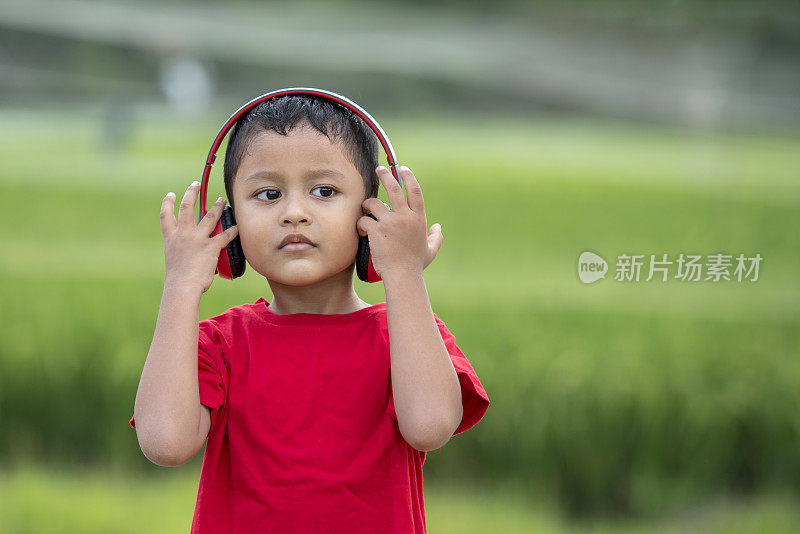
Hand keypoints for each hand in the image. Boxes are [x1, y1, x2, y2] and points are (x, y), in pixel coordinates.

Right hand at [160, 181, 239, 293]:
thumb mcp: (174, 261)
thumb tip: (191, 256)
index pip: (166, 216)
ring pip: (209, 217)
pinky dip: (233, 231)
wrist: (182, 287)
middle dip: (191, 193)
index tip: (171, 194)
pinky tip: (238, 226)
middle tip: (195, 184)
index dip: (168, 203)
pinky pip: (225, 236)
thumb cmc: (178, 280)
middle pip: (187, 208)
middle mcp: (183, 235)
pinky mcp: (211, 247)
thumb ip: (182, 253)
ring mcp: (197, 239)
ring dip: (217, 207)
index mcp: (171, 238)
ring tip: (222, 199)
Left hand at [357, 165, 443, 279]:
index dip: (409, 177)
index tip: (402, 169)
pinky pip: (364, 220)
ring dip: (367, 206)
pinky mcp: (377, 230)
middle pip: (394, 188)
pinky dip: (361, 225)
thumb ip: (436, 237)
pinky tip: (363, 232)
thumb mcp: (430, 250)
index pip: (415, 191)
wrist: (403, 276)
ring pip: (374, 204)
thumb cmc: (415, 265)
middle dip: (385, 175)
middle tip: (378, 169)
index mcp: (419, 219)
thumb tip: (438, 228)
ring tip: (366, 213)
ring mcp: (391, 223)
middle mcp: (406, 217)